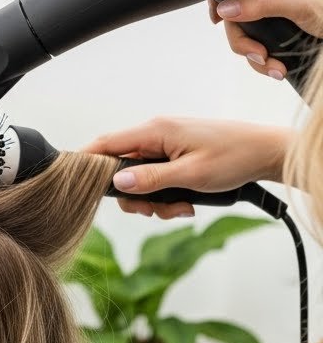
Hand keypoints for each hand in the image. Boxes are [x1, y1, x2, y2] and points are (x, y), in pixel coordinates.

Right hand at [85, 118, 291, 218]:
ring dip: (155, 199)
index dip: (87, 163)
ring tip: (181, 208)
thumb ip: (151, 180)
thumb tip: (117, 184)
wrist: (266, 153)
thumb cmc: (234, 158)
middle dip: (134, 196)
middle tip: (154, 211)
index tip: (78, 185)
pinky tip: (188, 202)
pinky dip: (168, 194)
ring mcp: (167, 144)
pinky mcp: (177, 154)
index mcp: (156, 131)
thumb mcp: (191, 175)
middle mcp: (157, 134)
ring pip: (141, 178)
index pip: (106, 144)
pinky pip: (158, 177)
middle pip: (122, 168)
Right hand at [210, 0, 322, 81]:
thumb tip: (226, 8)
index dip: (221, 1)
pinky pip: (259, 51)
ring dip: (257, 60)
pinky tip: (279, 69)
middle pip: (236, 17)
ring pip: (247, 38)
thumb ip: (259, 3)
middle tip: (259, 55)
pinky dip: (266, 65)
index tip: (218, 20)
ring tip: (276, 68)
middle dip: (245, 43)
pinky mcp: (279, 34)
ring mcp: (273, 15)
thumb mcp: (296, 3)